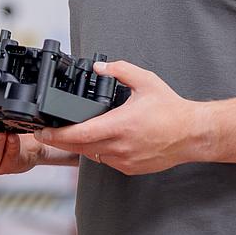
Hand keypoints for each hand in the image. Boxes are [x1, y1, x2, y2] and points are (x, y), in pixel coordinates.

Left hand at [34, 61, 206, 174]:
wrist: (192, 134)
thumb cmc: (170, 109)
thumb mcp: (145, 80)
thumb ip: (119, 69)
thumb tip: (99, 66)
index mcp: (120, 125)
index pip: (79, 135)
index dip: (58, 135)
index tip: (43, 130)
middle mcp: (120, 147)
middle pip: (79, 148)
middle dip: (61, 140)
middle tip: (47, 132)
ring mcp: (125, 160)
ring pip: (92, 155)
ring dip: (79, 146)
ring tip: (69, 133)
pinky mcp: (131, 168)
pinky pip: (105, 160)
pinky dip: (97, 150)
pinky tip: (96, 139)